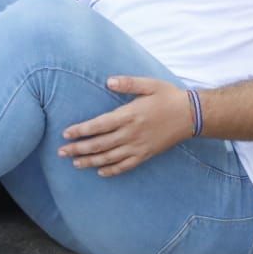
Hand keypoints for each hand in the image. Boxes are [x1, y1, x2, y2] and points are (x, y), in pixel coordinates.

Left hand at [57, 76, 193, 176]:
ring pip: (110, 158)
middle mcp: (131, 134)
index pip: (99, 125)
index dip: (80, 130)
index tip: (66, 133)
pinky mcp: (146, 155)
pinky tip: (100, 172)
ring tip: (75, 163)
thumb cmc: (168, 97)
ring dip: (90, 161)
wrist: (191, 116)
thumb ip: (128, 83)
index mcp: (129, 115)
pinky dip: (112, 170)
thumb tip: (108, 81)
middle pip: (100, 144)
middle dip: (79, 148)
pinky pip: (126, 166)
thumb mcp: (149, 84)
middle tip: (61, 152)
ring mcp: (138, 147)